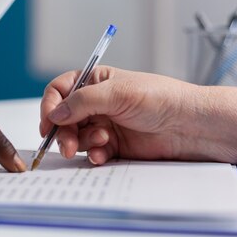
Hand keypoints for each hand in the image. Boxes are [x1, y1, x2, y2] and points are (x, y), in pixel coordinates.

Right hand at [40, 66, 201, 164]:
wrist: (188, 126)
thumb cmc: (160, 98)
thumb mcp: (117, 93)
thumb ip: (82, 101)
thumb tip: (54, 114)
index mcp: (95, 81)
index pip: (60, 90)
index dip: (50, 106)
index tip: (48, 123)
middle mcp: (96, 103)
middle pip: (63, 118)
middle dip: (63, 132)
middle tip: (68, 145)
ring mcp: (104, 125)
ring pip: (75, 137)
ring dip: (82, 142)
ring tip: (102, 141)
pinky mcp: (113, 146)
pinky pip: (92, 153)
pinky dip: (94, 155)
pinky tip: (104, 154)